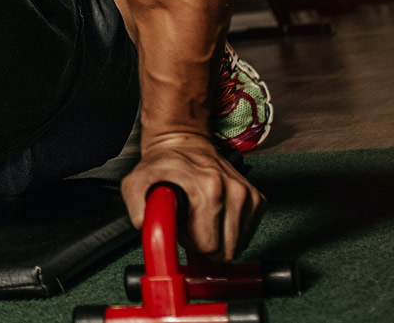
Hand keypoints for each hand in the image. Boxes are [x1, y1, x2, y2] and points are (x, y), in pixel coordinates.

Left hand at [121, 133, 263, 261]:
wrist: (184, 145)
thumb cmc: (163, 166)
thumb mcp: (136, 184)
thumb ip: (138, 211)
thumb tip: (147, 229)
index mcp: (209, 189)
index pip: (208, 246)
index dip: (190, 243)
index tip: (181, 228)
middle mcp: (234, 191)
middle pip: (226, 250)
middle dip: (204, 244)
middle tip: (190, 224)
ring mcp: (249, 195)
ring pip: (237, 244)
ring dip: (217, 237)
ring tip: (200, 218)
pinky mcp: (257, 199)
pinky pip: (246, 235)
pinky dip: (229, 230)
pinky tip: (214, 214)